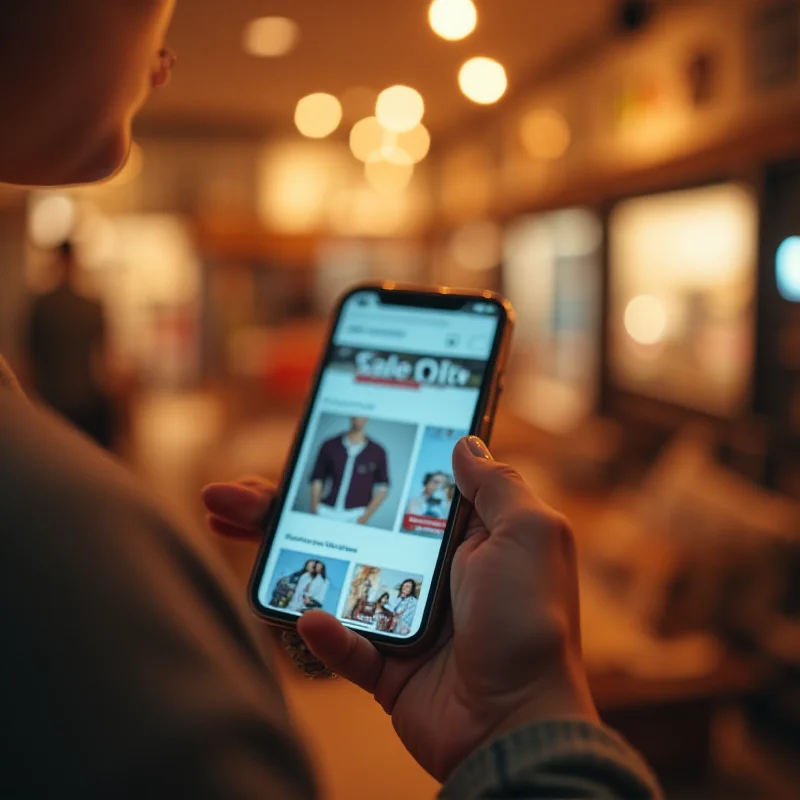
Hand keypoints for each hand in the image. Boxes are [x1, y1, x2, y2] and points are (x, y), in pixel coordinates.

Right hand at [202, 439, 596, 781]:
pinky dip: (325, 633)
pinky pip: (345, 644)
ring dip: (276, 552)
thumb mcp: (528, 534)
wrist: (522, 724)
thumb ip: (495, 486)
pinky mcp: (388, 664)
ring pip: (328, 576)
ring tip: (224, 520)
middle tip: (230, 491)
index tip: (300, 451)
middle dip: (283, 506)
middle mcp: (426, 570)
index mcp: (457, 536)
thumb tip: (463, 441)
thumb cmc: (532, 622)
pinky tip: (305, 615)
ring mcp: (401, 617)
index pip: (388, 491)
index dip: (342, 472)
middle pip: (342, 528)